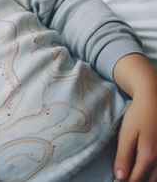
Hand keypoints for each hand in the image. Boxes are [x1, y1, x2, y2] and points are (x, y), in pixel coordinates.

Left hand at [113, 54, 156, 181]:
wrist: (154, 98)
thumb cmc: (139, 115)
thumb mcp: (126, 134)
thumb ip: (123, 156)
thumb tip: (120, 177)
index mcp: (148, 156)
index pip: (136, 179)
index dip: (125, 181)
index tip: (117, 180)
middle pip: (150, 180)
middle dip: (137, 181)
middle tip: (126, 178)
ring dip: (147, 178)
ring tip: (135, 175)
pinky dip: (155, 172)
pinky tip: (146, 168)